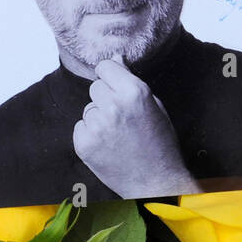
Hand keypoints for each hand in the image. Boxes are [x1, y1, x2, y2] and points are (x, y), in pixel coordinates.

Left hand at [72, 58, 200, 198]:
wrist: (155, 182)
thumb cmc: (160, 143)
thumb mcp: (154, 105)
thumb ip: (131, 81)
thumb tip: (115, 60)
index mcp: (134, 92)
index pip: (105, 66)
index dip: (111, 76)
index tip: (116, 86)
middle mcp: (113, 106)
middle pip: (95, 86)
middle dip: (105, 97)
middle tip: (121, 116)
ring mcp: (97, 126)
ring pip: (88, 108)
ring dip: (99, 117)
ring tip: (117, 134)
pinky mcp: (84, 144)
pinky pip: (81, 127)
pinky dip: (91, 134)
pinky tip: (108, 145)